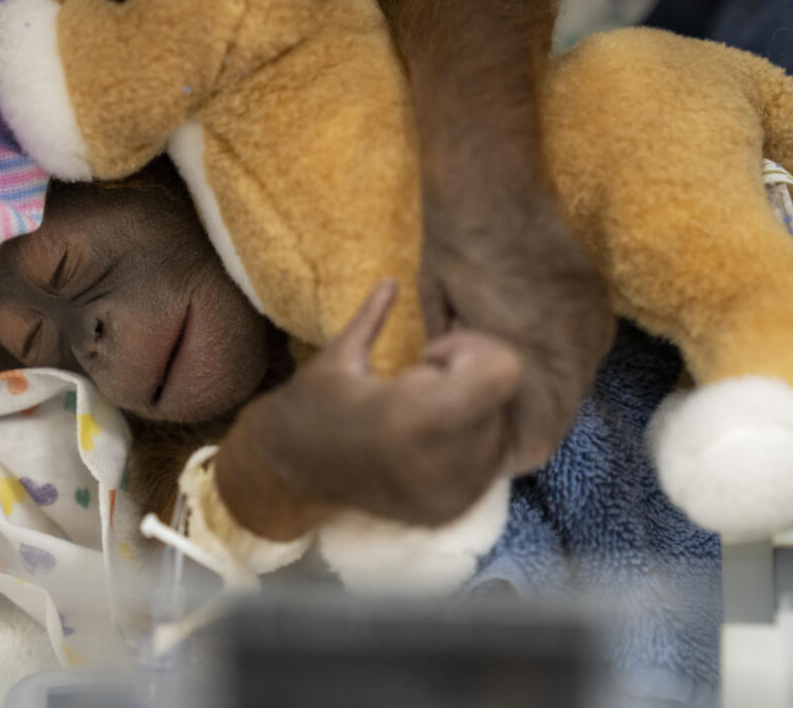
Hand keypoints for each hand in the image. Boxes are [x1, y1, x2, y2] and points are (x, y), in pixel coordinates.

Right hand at [215, 279, 522, 539]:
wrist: (288, 473)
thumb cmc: (312, 404)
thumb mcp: (338, 356)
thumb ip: (373, 316)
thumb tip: (392, 281)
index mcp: (409, 418)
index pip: (504, 372)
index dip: (472, 351)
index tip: (433, 355)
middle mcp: (436, 464)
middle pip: (502, 398)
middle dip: (469, 383)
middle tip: (420, 387)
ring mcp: (446, 496)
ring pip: (501, 430)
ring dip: (471, 415)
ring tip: (422, 418)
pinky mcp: (450, 512)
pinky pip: (490, 463)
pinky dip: (469, 444)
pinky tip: (429, 441)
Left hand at [417, 200, 614, 475]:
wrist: (491, 186)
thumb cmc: (453, 252)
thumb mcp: (441, 322)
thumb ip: (459, 372)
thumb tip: (465, 398)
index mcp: (527, 367)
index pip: (534, 446)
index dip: (504, 449)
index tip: (478, 432)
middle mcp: (573, 354)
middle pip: (559, 423)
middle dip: (525, 421)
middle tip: (486, 398)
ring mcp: (593, 326)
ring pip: (576, 389)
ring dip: (546, 390)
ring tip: (504, 362)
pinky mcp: (600, 302)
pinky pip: (587, 351)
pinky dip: (561, 356)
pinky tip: (530, 334)